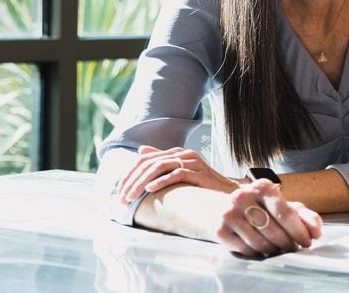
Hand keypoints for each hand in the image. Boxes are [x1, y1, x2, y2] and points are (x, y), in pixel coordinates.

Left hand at [119, 145, 237, 202]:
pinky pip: (176, 174)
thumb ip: (162, 160)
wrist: (228, 193)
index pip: (145, 159)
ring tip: (132, 196)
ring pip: (160, 167)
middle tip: (122, 198)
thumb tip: (141, 151)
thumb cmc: (203, 185)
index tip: (120, 191)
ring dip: (142, 183)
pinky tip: (150, 190)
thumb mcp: (180, 172)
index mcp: (177, 153)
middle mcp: (183, 154)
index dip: (130, 174)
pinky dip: (161, 181)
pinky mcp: (199, 172)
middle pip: (150, 163)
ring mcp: (192, 162)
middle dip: (132, 181)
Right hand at [216, 179, 322, 257]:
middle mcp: (243, 197)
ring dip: (274, 250)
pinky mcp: (220, 230)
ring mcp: (229, 213)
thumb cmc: (259, 207)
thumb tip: (316, 231)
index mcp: (263, 186)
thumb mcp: (283, 205)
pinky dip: (258, 253)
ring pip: (260, 242)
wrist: (223, 207)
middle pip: (273, 230)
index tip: (308, 241)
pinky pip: (246, 250)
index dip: (299, 231)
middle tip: (293, 247)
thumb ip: (304, 216)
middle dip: (288, 243)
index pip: (285, 213)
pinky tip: (262, 249)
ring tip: (278, 248)